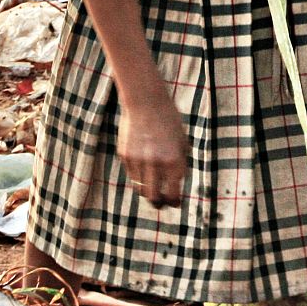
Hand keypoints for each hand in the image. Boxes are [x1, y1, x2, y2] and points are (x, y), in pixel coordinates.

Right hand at [116, 91, 187, 207]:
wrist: (146, 101)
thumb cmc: (168, 120)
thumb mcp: (182, 140)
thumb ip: (180, 162)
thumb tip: (177, 183)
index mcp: (174, 160)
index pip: (173, 193)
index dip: (174, 201)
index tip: (175, 204)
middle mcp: (156, 164)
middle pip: (154, 197)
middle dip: (159, 203)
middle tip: (161, 203)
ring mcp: (138, 161)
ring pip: (141, 188)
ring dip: (148, 191)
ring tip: (153, 189)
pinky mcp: (125, 156)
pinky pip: (132, 175)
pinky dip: (138, 177)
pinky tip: (144, 170)